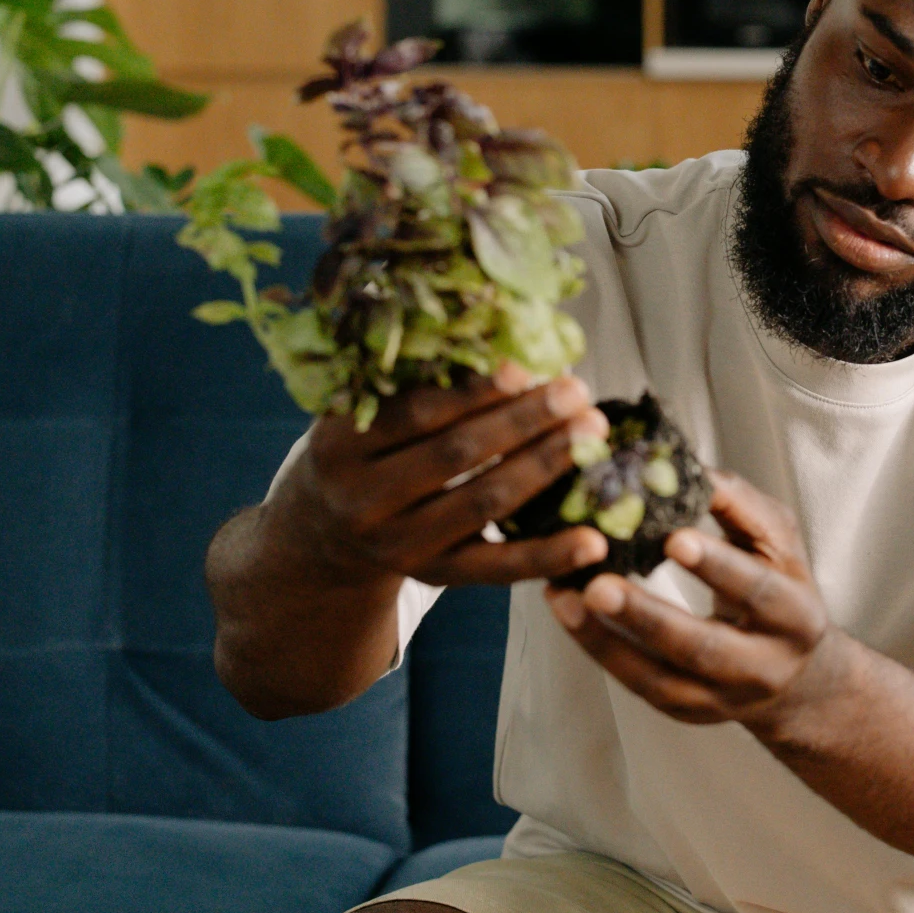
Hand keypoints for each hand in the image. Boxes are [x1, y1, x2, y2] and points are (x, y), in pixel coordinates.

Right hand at [274, 362, 611, 587]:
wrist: (321, 533)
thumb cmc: (361, 449)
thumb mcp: (361, 411)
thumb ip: (410, 378)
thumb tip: (504, 336)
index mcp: (339, 444)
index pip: (416, 412)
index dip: (475, 390)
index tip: (526, 366)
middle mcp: (361, 499)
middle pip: (455, 455)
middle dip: (524, 421)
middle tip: (577, 391)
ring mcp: (396, 545)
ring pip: (482, 505)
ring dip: (544, 468)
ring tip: (591, 435)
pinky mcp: (431, 577)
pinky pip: (496, 567)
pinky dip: (548, 555)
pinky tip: (592, 541)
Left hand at [545, 473, 855, 739]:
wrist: (795, 676)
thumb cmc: (780, 587)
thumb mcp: (777, 543)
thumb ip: (739, 505)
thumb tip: (686, 466)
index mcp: (795, 617)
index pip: (757, 591)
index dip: (717, 567)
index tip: (673, 538)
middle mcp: (762, 668)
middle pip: (702, 649)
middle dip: (648, 616)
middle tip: (598, 583)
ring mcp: (720, 700)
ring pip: (659, 679)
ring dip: (606, 640)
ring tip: (564, 598)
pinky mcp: (683, 710)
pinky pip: (636, 685)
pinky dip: (598, 649)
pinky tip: (568, 613)